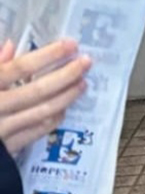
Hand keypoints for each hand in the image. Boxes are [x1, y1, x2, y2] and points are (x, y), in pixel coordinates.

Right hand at [0, 39, 92, 155]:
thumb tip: (10, 45)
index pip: (21, 68)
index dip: (48, 56)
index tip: (71, 45)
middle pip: (37, 89)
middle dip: (66, 75)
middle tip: (87, 62)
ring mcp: (1, 128)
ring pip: (42, 111)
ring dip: (66, 97)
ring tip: (83, 83)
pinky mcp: (6, 148)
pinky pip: (36, 132)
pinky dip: (53, 119)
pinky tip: (64, 108)